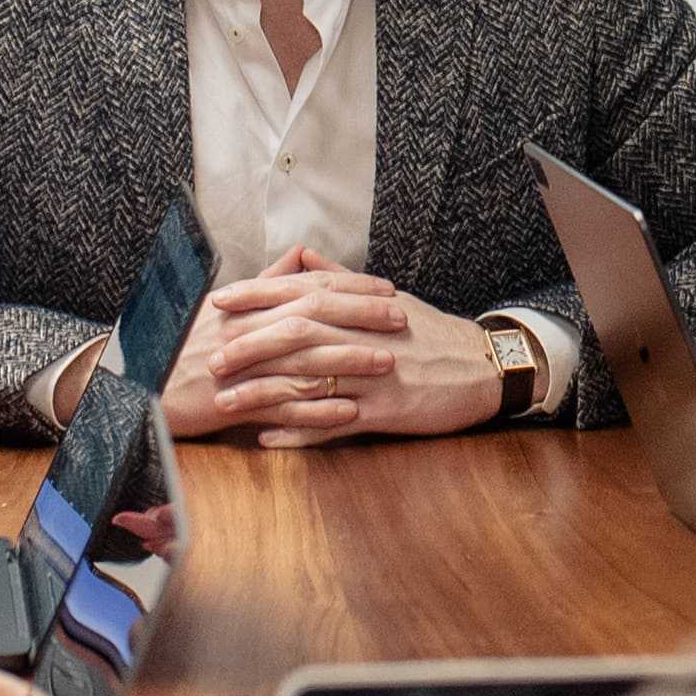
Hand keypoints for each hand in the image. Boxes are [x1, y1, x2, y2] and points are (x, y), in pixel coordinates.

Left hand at [167, 248, 502, 446]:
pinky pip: (335, 422)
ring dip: (263, 392)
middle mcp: (363, 334)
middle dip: (250, 344)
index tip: (218, 300)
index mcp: (362, 303)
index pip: (301, 292)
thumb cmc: (430, 333)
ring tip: (226, 403)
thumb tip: (301, 257)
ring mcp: (374, 373)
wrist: (484, 366)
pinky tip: (268, 438)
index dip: (257, 296)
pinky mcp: (386, 410)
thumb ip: (341, 279)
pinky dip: (299, 430)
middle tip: (211, 357)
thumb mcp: (388, 299)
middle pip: (298, 333)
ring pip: (310, 379)